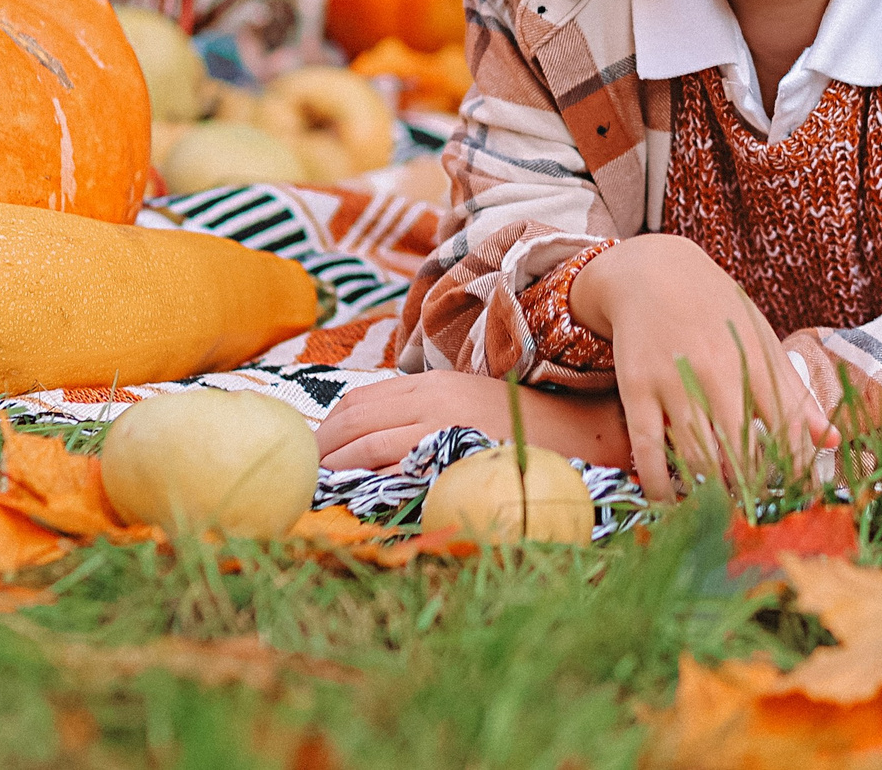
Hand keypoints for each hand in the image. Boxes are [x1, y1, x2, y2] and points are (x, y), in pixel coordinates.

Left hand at [313, 370, 631, 472]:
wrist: (580, 432)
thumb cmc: (521, 429)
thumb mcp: (466, 407)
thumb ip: (424, 418)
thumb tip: (374, 445)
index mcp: (429, 383)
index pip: (356, 400)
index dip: (324, 430)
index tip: (310, 457)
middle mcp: (429, 395)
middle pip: (349, 418)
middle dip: (317, 450)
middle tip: (301, 480)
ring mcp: (440, 422)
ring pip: (362, 441)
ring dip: (333, 468)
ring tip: (318, 494)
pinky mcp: (452, 450)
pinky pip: (393, 464)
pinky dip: (365, 480)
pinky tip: (355, 499)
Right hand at [571, 234, 839, 499]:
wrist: (655, 271)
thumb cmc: (718, 311)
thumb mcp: (762, 342)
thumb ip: (795, 394)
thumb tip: (832, 442)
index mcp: (757, 362)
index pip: (788, 428)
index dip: (797, 470)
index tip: (800, 499)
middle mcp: (719, 373)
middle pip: (742, 452)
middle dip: (751, 491)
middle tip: (754, 513)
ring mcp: (675, 382)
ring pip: (697, 456)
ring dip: (708, 493)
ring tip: (718, 510)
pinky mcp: (637, 388)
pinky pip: (647, 449)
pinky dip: (658, 484)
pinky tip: (667, 502)